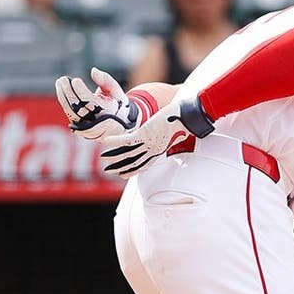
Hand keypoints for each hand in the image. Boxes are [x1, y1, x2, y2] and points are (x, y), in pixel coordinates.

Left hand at [55, 67, 136, 140]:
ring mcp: (88, 126)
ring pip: (72, 112)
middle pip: (79, 107)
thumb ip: (106, 80)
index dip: (82, 92)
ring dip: (64, 97)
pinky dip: (64, 101)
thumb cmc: (116, 102)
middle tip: (63, 79)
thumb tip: (93, 71)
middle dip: (70, 93)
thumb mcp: (115, 90)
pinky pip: (70, 114)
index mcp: (108, 111)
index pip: (91, 102)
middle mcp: (97, 121)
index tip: (75, 80)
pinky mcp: (80, 127)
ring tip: (60, 82)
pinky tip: (61, 89)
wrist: (119, 123)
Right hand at [99, 97, 213, 178]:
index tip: (123, 175)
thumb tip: (177, 136)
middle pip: (133, 162)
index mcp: (160, 150)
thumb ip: (172, 138)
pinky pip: (127, 140)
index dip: (133, 171)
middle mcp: (153, 149)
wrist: (189, 118)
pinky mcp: (145, 134)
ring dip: (115, 156)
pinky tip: (106, 141)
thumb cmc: (185, 122)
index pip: (144, 164)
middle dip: (120, 167)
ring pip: (128, 153)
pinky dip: (115, 141)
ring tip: (104, 159)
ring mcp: (149, 142)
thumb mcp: (177, 133)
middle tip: (109, 171)